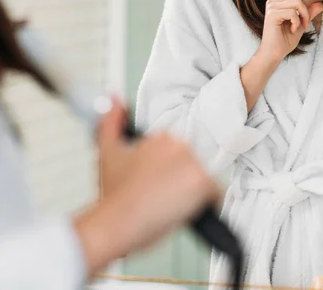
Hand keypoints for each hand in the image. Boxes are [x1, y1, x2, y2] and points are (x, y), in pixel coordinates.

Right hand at [75, 99, 219, 274]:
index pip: (180, 155)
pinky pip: (216, 195)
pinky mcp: (203, 183)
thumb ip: (111, 121)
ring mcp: (194, 163)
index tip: (156, 185)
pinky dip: (204, 205)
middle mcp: (181, 145)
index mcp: (162, 137)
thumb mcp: (107, 152)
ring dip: (191, 194)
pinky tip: (183, 211)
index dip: (169, 174)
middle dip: (181, 183)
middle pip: (193, 168)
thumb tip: (115, 99)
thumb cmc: (113, 195)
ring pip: (204, 181)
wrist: (114, 223)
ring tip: (168, 206)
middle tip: (160, 198)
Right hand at [258, 0, 322, 61]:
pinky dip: (297, 22)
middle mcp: (274, 2)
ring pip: (297, 3)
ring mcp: (272, 7)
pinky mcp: (272, 14)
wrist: (273, 54)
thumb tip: (322, 3)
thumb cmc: (284, 41)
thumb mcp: (302, 24)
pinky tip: (292, 30)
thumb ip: (310, 12)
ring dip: (305, 16)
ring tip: (303, 27)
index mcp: (280, 3)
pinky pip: (292, 13)